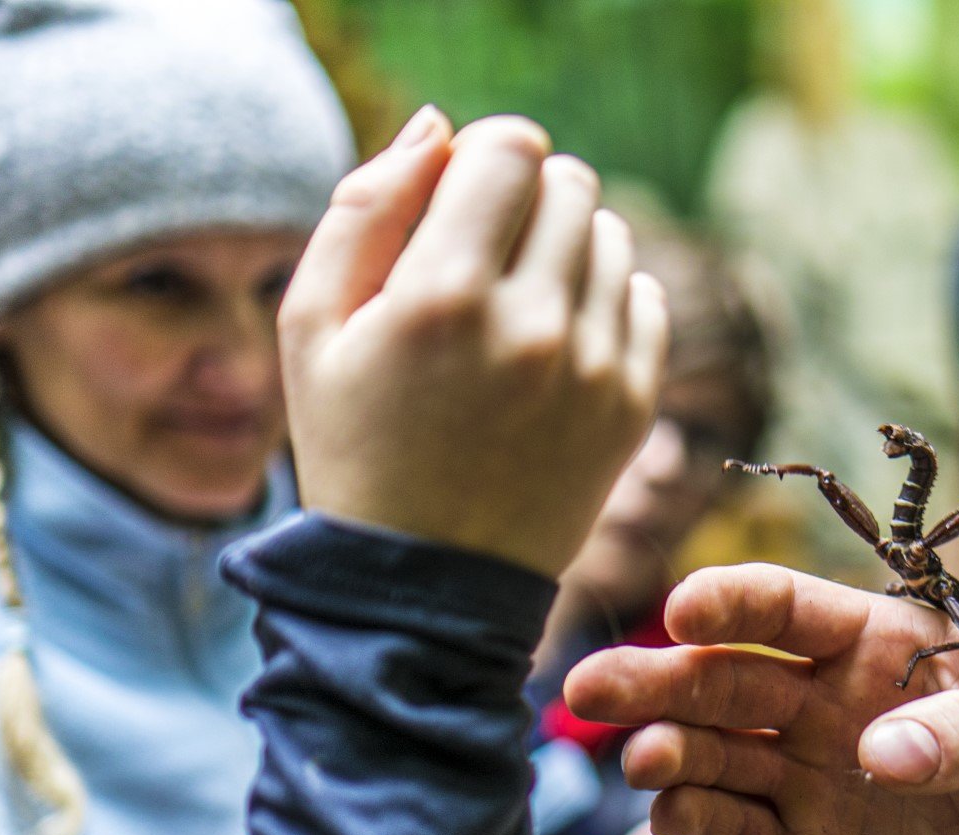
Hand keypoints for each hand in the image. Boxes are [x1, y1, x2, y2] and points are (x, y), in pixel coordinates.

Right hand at [278, 106, 667, 575]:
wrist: (424, 584)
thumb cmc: (353, 446)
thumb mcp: (312, 327)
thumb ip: (365, 208)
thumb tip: (441, 125)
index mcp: (443, 296)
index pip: (510, 147)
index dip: (485, 154)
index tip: (463, 191)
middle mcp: (533, 326)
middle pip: (569, 183)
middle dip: (525, 196)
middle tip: (483, 254)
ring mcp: (595, 370)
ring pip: (612, 236)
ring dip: (568, 246)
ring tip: (518, 301)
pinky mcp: (633, 407)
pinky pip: (646, 298)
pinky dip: (608, 298)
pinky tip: (560, 337)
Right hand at [564, 564, 958, 834]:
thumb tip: (878, 757)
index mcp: (880, 645)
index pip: (788, 609)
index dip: (733, 602)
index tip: (685, 610)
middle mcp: (825, 703)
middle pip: (722, 677)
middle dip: (656, 677)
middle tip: (591, 686)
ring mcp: (803, 777)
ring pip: (710, 750)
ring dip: (666, 749)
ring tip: (641, 760)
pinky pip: (728, 827)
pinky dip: (692, 816)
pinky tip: (674, 809)